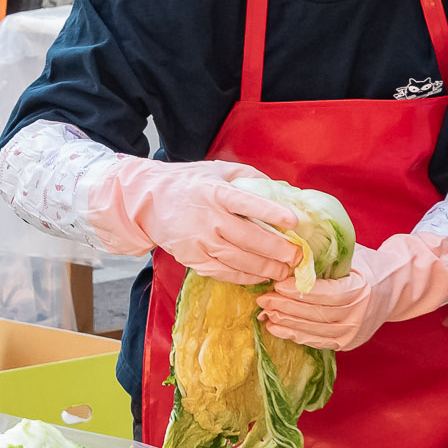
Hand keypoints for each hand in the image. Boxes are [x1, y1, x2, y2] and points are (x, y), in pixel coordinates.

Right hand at [87, 157, 303, 285]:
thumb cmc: (190, 183)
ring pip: (238, 260)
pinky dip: (245, 277)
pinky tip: (261, 277)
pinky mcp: (192, 259)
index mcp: (215, 192)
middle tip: (298, 258)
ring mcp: (198, 241)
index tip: (294, 222)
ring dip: (266, 269)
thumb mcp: (219, 170)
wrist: (149, 201)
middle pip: (248, 239)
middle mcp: (207, 218)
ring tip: (286, 271)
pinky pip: (223, 273)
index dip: (272, 212)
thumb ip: (249, 177)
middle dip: (278, 251)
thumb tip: (282, 189)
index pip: (247, 202)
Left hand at [259, 232, 447, 350]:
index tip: (278, 283)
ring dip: (286, 322)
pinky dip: (294, 335)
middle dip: (286, 307)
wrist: (396, 288)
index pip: (327, 294)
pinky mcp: (347, 343)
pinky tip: (276, 328)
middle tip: (263, 298)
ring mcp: (354, 333)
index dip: (300, 291)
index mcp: (362, 290)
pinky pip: (317, 341)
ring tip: (265, 313)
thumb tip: (288, 250)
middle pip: (316, 314)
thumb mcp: (351, 255)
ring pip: (314, 331)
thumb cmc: (368, 265)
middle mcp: (359, 315)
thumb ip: (324, 257)